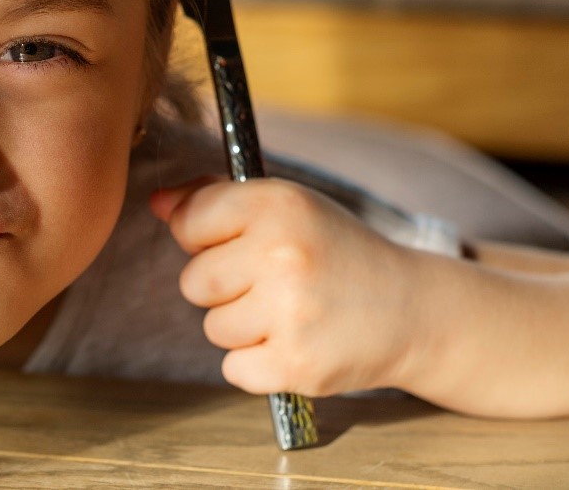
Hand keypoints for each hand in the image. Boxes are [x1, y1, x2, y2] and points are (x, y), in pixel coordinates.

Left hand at [150, 176, 426, 397]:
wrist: (411, 309)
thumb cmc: (335, 251)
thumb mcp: (287, 207)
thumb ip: (216, 199)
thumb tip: (157, 204)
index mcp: (276, 204)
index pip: (188, 222)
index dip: (204, 238)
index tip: (238, 244)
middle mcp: (281, 254)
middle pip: (192, 282)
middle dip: (222, 288)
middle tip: (270, 284)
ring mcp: (289, 312)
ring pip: (212, 328)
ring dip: (242, 327)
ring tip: (289, 312)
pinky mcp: (296, 365)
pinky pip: (233, 368)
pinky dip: (257, 364)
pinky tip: (294, 342)